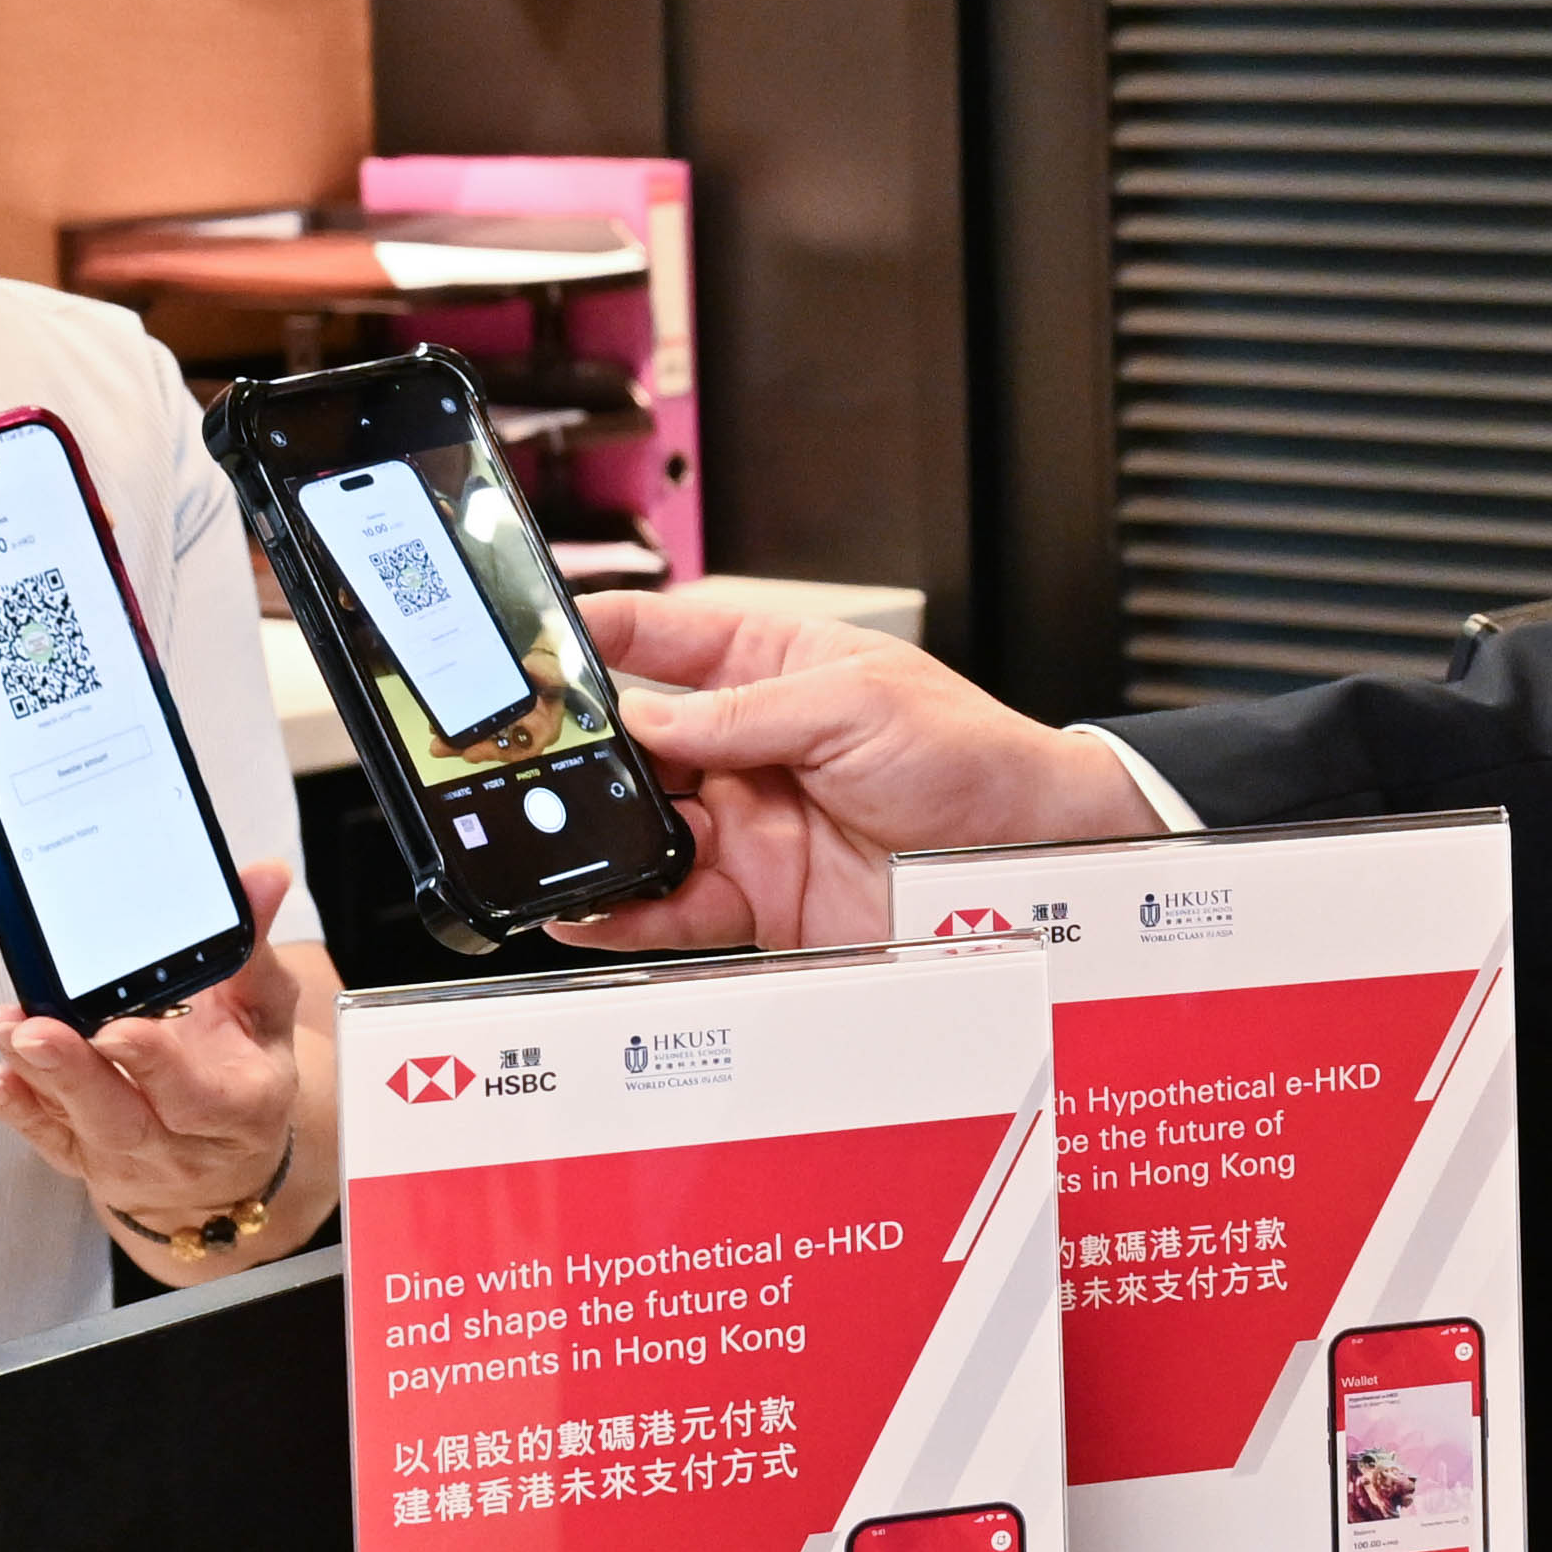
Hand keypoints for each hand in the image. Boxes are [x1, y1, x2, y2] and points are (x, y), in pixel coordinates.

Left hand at [0, 872, 326, 1274]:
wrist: (224, 1161)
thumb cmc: (244, 1077)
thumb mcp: (265, 1015)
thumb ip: (253, 950)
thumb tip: (265, 876)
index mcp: (241, 1108)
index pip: (198, 1098)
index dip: (155, 1066)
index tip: (117, 1029)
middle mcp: (180, 1144)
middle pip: (124, 1119)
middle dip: (75, 1073)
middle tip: (36, 1030)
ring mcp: (127, 1157)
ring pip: (77, 1126)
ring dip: (37, 1078)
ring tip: (9, 1029)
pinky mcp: (83, 1159)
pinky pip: (46, 1140)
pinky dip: (17, 1108)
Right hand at [558, 592, 1154, 951]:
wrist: (1033, 859)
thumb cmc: (972, 757)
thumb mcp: (856, 705)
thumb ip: (744, 713)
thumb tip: (648, 717)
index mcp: (776, 672)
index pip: (666, 642)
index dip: (599, 637)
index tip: (534, 642)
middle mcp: (750, 750)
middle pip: (638, 746)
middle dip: (578, 754)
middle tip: (519, 761)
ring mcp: (750, 827)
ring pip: (645, 832)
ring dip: (594, 840)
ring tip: (542, 845)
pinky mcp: (760, 899)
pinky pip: (675, 908)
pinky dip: (627, 914)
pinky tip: (590, 911)